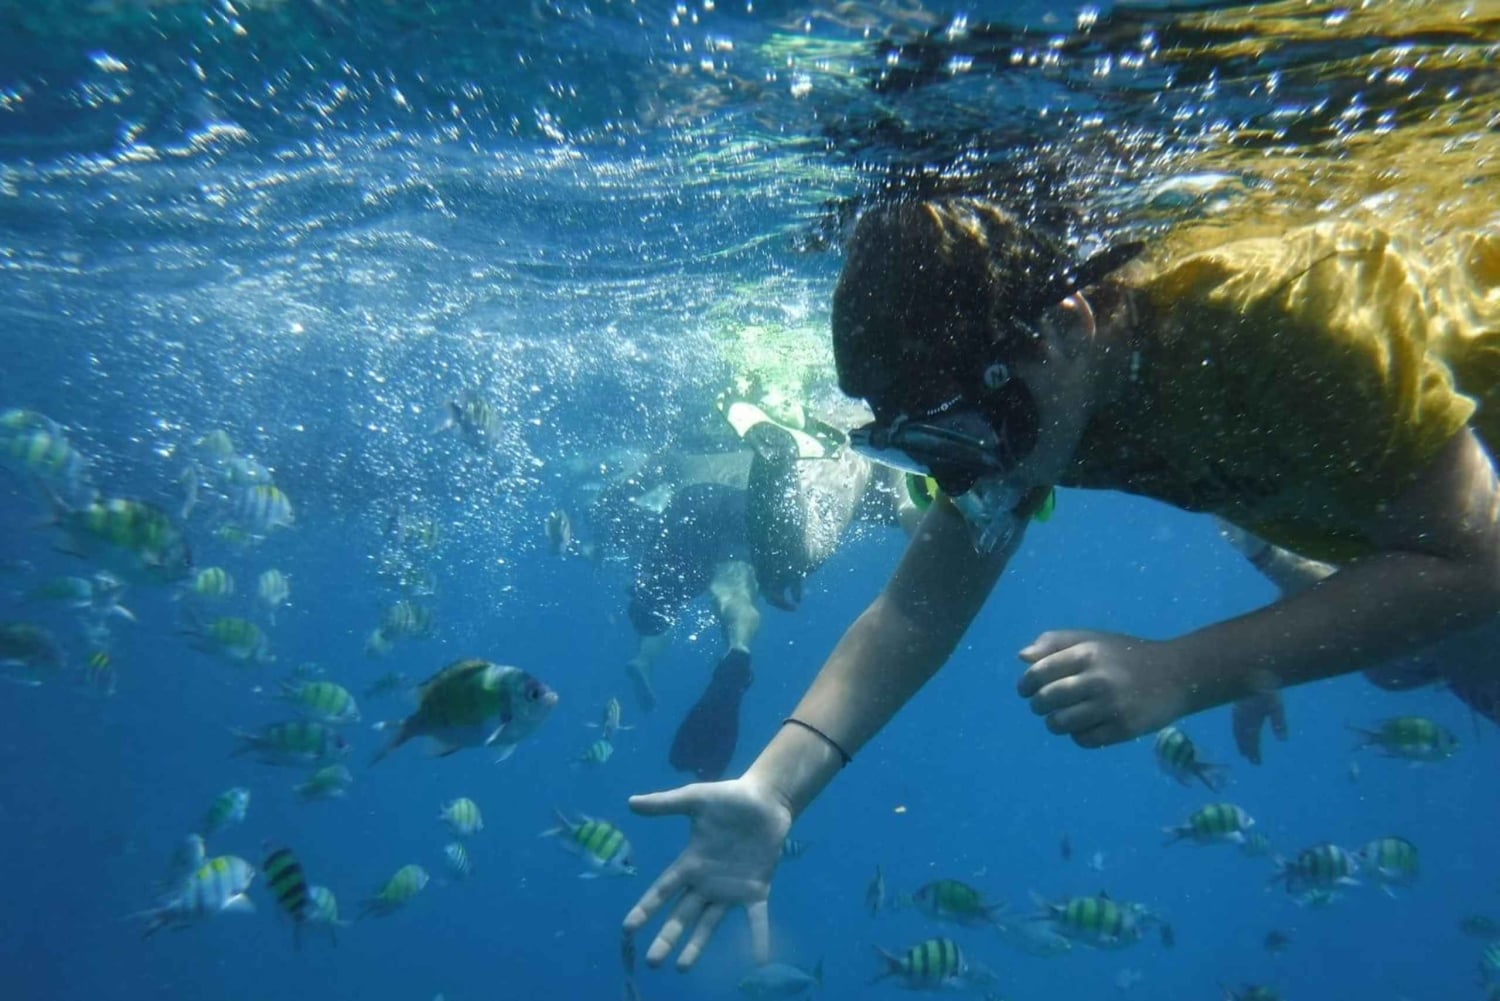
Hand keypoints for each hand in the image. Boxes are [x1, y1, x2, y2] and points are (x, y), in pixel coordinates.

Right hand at [622, 777, 791, 969]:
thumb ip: (664, 804)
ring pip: (709, 923)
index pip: (662, 891)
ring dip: (697, 946)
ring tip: (682, 968)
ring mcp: (731, 889)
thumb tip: (630, 802)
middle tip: (653, 962)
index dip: (646, 909)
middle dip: (667, 938)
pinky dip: (758, 937)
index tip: (628, 929)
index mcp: (690, 863)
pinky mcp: (756, 890)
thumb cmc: (728, 798)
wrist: (765, 799)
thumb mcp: (694, 799)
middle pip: (682, 915)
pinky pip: (756, 918)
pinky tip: (760, 959)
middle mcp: (706, 883)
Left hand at [1017, 630, 1193, 746]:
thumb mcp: (1093, 639)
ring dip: (1055, 723)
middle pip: (1045, 701)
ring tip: (1063, 717)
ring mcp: (1112, 707)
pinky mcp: (1124, 730)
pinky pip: (1083, 740)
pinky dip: (1078, 735)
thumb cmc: (1126, 655)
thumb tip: (1022, 657)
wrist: (1178, 674)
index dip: (1026, 684)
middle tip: (1043, 705)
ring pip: (1060, 724)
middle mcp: (1097, 679)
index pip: (1039, 673)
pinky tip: (1087, 725)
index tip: (1026, 691)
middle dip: (1038, 705)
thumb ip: (1055, 643)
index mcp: (1086, 653)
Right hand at [1231, 690, 1287, 764]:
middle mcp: (1242, 717)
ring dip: (1240, 741)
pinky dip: (1236, 732)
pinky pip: (1235, 723)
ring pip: (1237, 730)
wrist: (1251, 670)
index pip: (1252, 740)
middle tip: (1250, 759)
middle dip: (1246, 748)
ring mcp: (1237, 711)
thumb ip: (1279, 722)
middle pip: (1242, 737)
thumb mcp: (1276, 705)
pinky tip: (1239, 731)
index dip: (1254, 751)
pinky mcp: (1237, 705)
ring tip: (1242, 750)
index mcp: (1251, 719)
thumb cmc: (1265, 687)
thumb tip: (1283, 740)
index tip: (1257, 763)